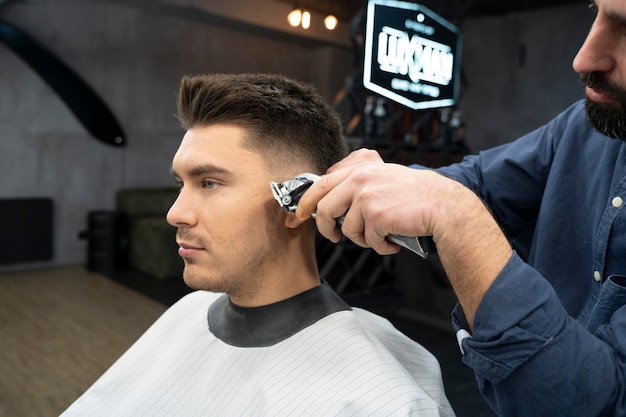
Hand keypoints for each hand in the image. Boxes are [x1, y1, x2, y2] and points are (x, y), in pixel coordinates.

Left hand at [297, 151, 512, 327]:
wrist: (442, 205)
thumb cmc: (413, 195)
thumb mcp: (382, 176)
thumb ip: (356, 181)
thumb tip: (327, 201)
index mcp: (360, 166)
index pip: (321, 182)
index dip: (306, 202)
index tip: (299, 216)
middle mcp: (360, 177)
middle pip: (323, 206)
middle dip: (323, 227)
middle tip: (333, 237)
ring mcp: (366, 195)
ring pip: (346, 229)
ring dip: (363, 239)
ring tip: (382, 236)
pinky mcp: (375, 214)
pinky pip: (366, 240)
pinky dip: (380, 246)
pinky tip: (393, 241)